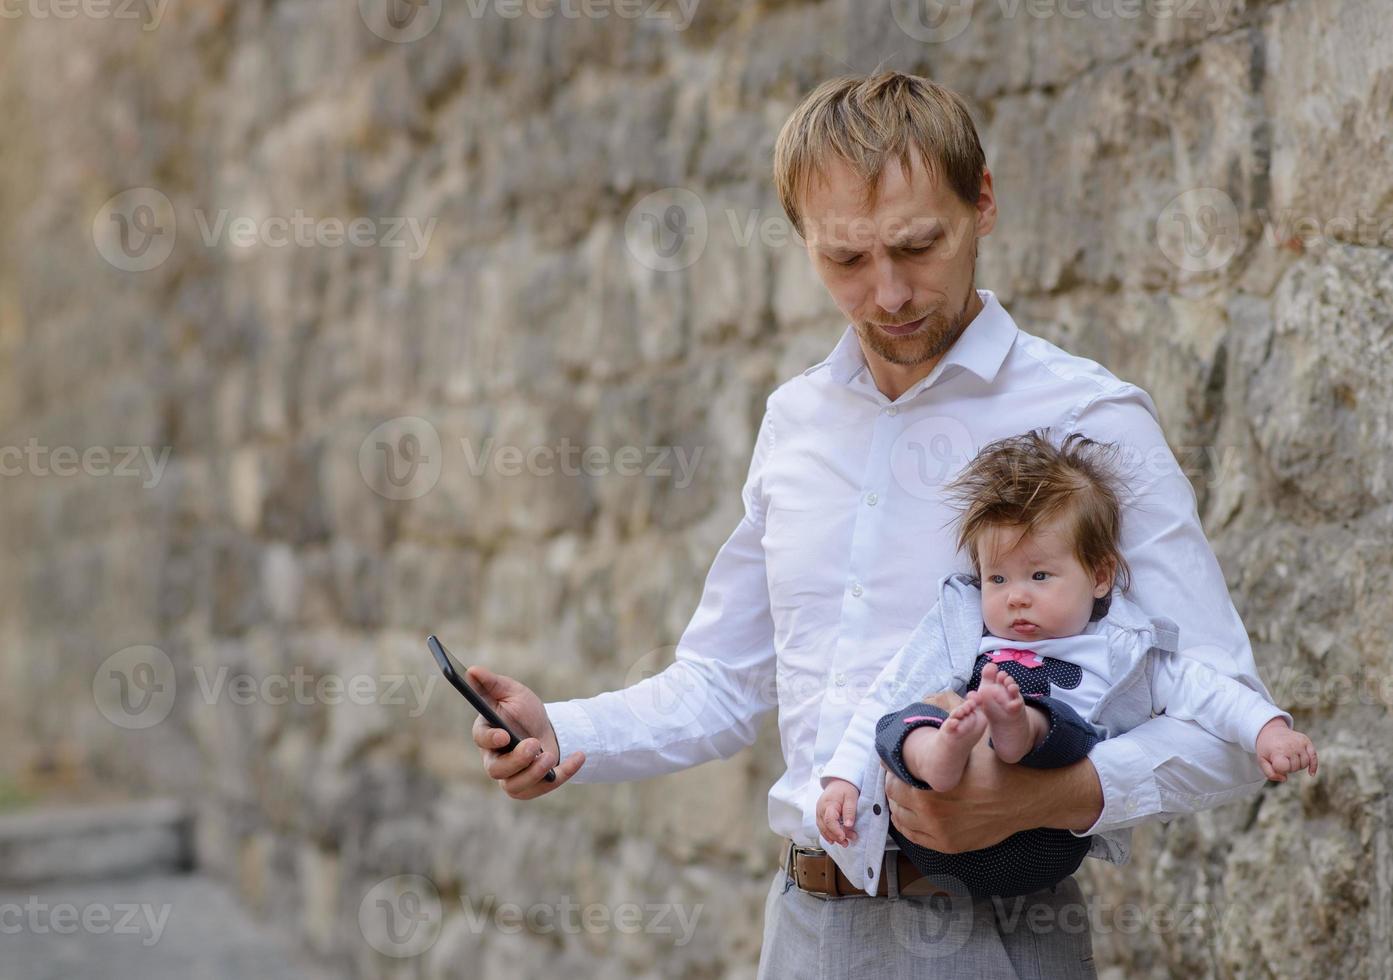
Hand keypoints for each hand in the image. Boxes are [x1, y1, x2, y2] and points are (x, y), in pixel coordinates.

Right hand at [467, 665, 585, 798]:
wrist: (545, 728)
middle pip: (496, 770)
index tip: (504, 735)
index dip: (490, 739)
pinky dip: (564, 773)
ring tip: (549, 756)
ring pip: (515, 786)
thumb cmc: (523, 710)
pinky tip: (578, 757)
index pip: (481, 739)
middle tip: (534, 745)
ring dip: (534, 773)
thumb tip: (472, 670)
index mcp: (486, 733)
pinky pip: (544, 787)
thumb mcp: (511, 692)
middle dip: (516, 760)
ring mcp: (511, 776)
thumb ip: (492, 683)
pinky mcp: (530, 787)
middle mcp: (494, 759)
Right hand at [816, 778, 860, 846]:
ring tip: (844, 843)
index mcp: (828, 804)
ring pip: (823, 828)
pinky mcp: (820, 815)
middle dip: (836, 837)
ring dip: (832, 837)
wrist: (838, 782)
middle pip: (825, 827)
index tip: (843, 837)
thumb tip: (848, 825)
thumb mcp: (851, 797)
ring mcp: (819, 812)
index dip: (836, 831)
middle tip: (847, 842)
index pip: (829, 820)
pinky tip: (834, 840)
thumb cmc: (845, 789)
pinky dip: (828, 834)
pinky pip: (822, 827)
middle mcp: (821, 809)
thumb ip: (849, 811)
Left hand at [884, 727, 1099, 852]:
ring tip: (905, 789)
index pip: (894, 778)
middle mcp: (933, 815)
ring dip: (899, 804)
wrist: (1028, 797)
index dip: (893, 766)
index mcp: (933, 788)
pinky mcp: (950, 845)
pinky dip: (909, 822)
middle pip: (894, 798)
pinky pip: (914, 836)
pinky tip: (913, 809)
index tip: (895, 760)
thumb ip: (952, 720)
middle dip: (895, 784)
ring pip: (901, 818)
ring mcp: (941, 833)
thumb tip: (930, 696)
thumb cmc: (997, 765)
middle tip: (899, 774)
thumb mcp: (974, 737)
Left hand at [1255, 718, 1317, 780]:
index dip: (1280, 769)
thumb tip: (1284, 779)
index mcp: (1277, 750)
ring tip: (1289, 758)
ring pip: (1304, 764)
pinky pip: (1314, 757)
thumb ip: (1270, 773)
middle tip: (1281, 759)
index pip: (1285, 768)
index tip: (1274, 764)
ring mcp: (1299, 743)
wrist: (1271, 731)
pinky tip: (1311, 774)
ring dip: (1298, 765)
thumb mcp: (1262, 760)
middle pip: (1295, 768)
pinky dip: (1313, 766)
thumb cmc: (1267, 748)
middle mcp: (1290, 745)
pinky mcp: (1306, 741)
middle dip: (1289, 767)